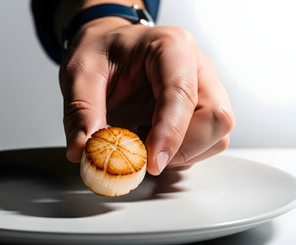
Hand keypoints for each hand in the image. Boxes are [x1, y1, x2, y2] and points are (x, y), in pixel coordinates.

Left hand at [59, 17, 234, 174]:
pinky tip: (152, 142)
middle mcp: (196, 66)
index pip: (183, 93)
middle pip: (215, 117)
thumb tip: (83, 149)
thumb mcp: (79, 72)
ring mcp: (204, 88)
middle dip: (181, 148)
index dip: (170, 133)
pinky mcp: (200, 109)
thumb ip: (81, 110)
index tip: (150, 161)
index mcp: (171, 47)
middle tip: (143, 155)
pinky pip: (207, 142)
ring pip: (216, 135)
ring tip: (143, 143)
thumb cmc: (101, 50)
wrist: (108, 46)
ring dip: (182, 153)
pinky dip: (182, 154)